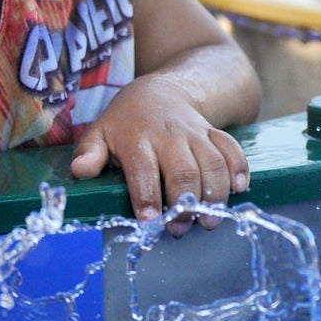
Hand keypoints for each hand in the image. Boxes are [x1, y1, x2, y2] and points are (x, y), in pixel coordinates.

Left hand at [68, 78, 249, 229]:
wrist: (161, 91)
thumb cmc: (126, 122)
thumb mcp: (100, 133)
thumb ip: (89, 154)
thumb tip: (80, 171)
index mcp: (137, 137)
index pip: (143, 169)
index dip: (147, 196)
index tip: (150, 221)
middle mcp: (169, 134)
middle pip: (182, 170)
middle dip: (184, 203)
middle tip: (180, 229)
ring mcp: (195, 133)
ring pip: (212, 163)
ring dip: (214, 194)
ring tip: (210, 220)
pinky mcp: (215, 134)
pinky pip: (232, 149)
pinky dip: (239, 169)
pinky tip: (240, 189)